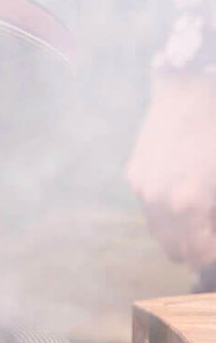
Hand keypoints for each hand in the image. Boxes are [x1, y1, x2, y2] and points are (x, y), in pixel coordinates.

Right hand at [127, 71, 215, 269]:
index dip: (211, 255)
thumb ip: (214, 211)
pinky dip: (164, 208)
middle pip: (172, 249)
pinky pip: (148, 204)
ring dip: (177, 230)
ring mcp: (142, 186)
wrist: (194, 87)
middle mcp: (157, 201)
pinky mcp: (135, 171)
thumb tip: (209, 226)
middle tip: (209, 234)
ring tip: (198, 214)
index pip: (197, 254)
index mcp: (188, 205)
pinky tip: (183, 190)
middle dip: (194, 248)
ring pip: (157, 229)